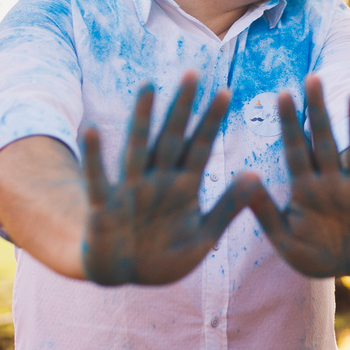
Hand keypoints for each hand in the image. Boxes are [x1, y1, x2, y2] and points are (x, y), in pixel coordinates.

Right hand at [82, 72, 257, 285]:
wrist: (122, 277)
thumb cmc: (162, 257)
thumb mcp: (203, 236)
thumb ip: (228, 208)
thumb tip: (258, 177)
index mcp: (183, 188)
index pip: (199, 147)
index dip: (211, 121)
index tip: (226, 92)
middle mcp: (157, 182)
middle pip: (172, 138)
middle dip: (182, 108)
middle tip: (193, 72)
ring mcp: (131, 191)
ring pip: (138, 148)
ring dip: (143, 119)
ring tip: (148, 87)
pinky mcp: (105, 207)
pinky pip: (98, 179)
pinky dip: (95, 157)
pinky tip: (91, 131)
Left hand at [248, 74, 349, 278]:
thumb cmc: (316, 257)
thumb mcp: (285, 241)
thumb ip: (265, 213)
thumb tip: (245, 178)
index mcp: (306, 189)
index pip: (296, 150)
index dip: (290, 124)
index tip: (282, 94)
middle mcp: (332, 183)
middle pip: (325, 142)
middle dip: (319, 112)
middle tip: (313, 78)